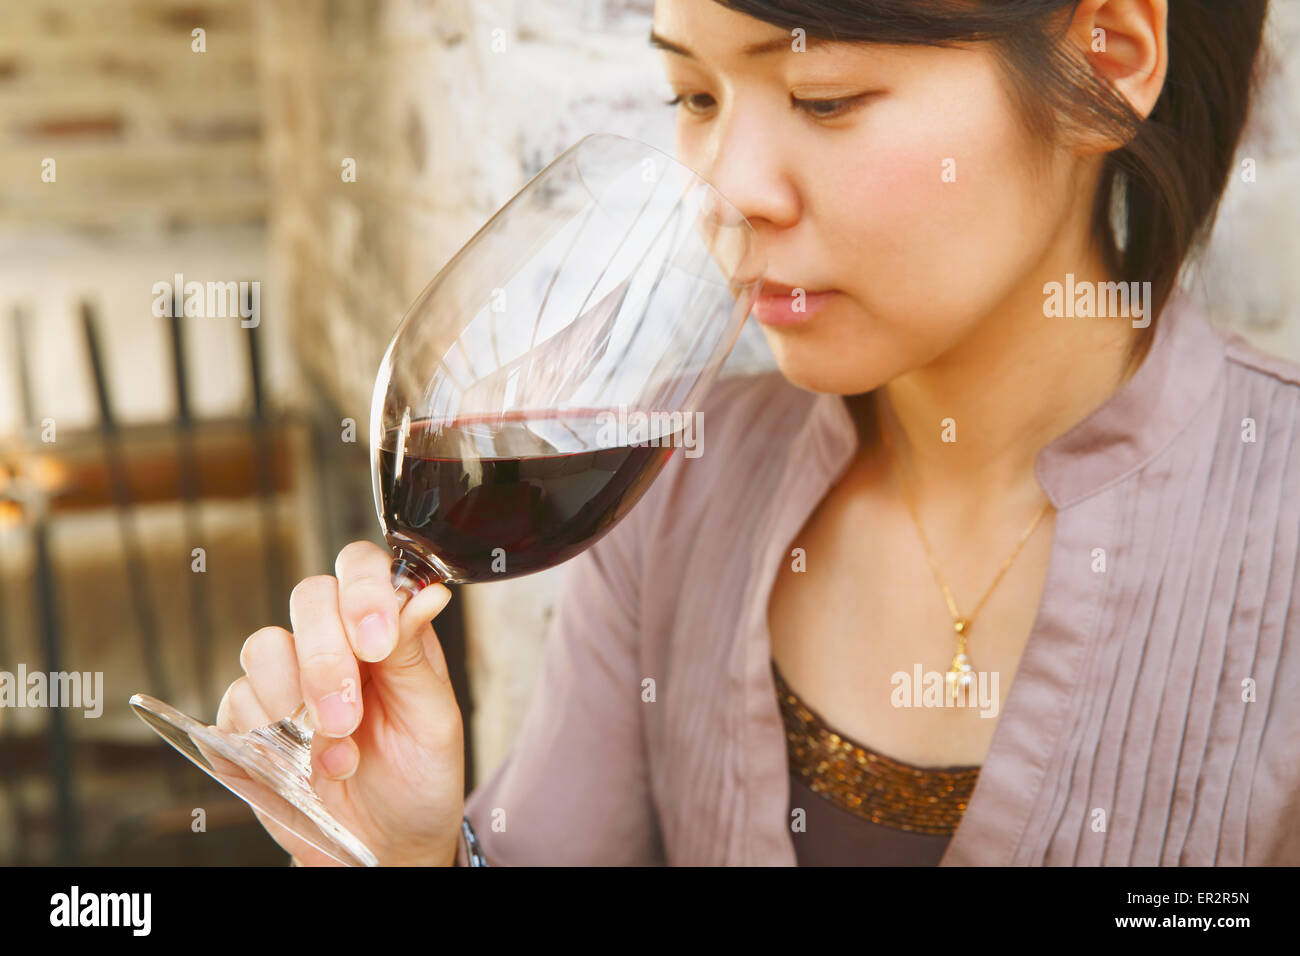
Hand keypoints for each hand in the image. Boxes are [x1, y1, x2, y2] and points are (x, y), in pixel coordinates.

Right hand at [216, 540, 463, 865]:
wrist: (384, 847)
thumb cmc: (419, 777)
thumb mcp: (434, 720)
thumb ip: (417, 655)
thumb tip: (428, 592)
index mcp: (383, 628)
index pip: (361, 568)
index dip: (362, 591)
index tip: (375, 642)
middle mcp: (331, 641)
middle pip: (309, 598)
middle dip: (327, 658)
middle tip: (347, 717)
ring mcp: (284, 679)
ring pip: (264, 645)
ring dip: (298, 703)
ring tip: (337, 756)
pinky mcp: (246, 721)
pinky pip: (235, 702)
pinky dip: (267, 737)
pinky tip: (303, 767)